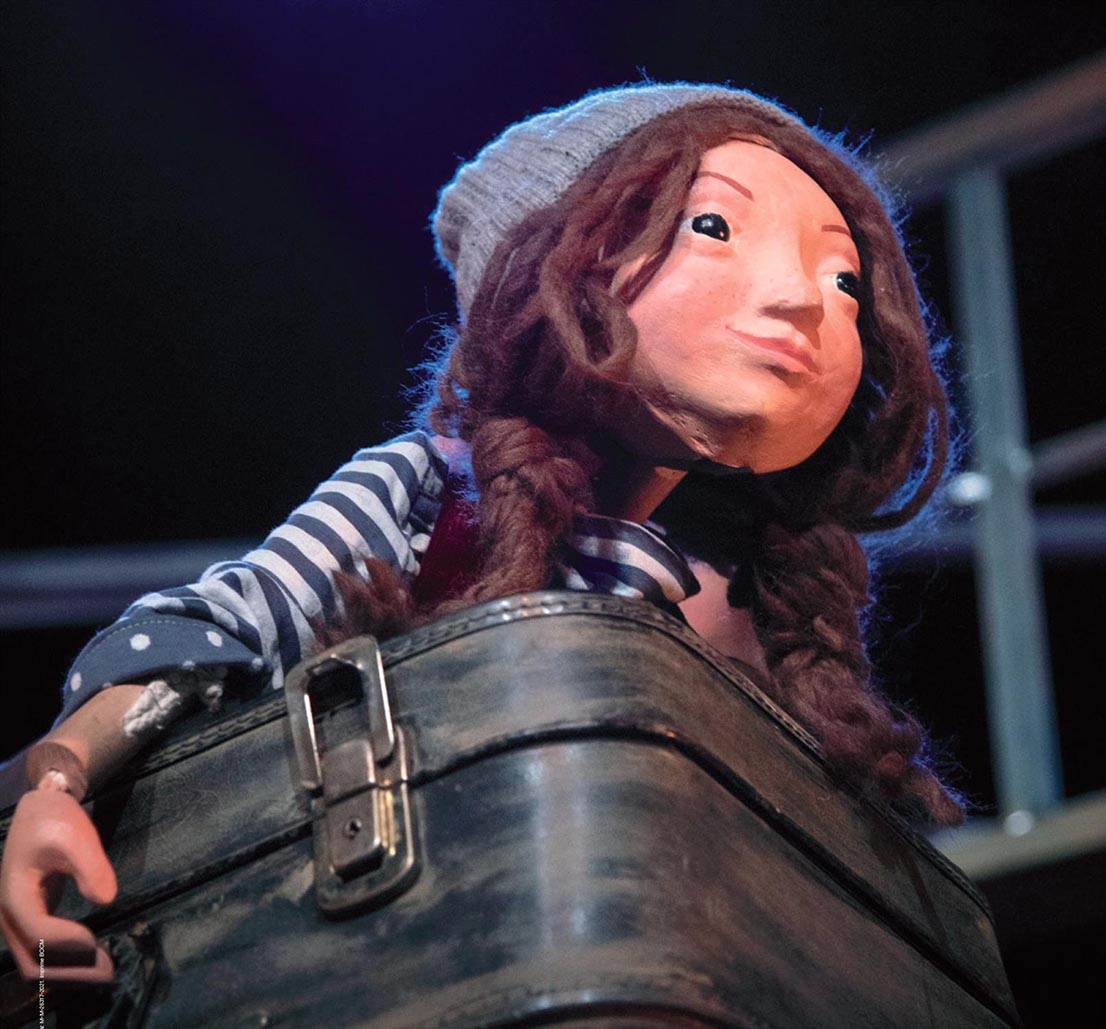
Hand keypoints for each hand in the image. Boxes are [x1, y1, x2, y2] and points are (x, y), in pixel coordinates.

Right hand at [0, 788, 116, 982]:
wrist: (40, 808)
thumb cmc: (56, 820)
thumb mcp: (76, 836)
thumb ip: (92, 867)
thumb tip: (106, 901)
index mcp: (14, 894)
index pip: (37, 932)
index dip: (67, 942)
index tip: (97, 940)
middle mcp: (9, 914)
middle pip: (32, 961)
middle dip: (70, 972)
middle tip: (109, 973)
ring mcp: (16, 919)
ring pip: (35, 962)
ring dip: (69, 972)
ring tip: (107, 970)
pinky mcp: (30, 918)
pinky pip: (41, 951)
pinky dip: (65, 961)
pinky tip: (93, 958)